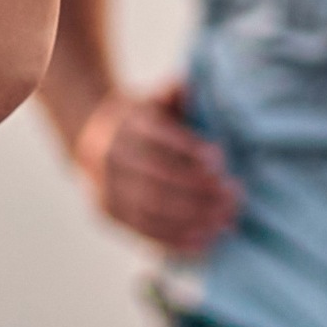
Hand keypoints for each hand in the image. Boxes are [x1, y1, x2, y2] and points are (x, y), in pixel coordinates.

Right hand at [73, 78, 241, 254]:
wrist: (92, 137)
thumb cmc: (140, 119)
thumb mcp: (154, 100)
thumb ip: (174, 95)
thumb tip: (191, 85)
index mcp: (127, 125)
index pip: (158, 139)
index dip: (188, 150)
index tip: (220, 159)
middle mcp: (113, 157)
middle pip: (158, 179)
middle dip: (199, 191)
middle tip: (234, 196)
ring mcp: (107, 189)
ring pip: (152, 209)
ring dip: (194, 218)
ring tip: (226, 221)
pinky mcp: (109, 214)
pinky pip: (144, 231)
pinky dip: (176, 239)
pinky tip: (205, 240)